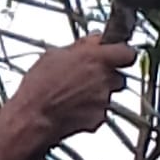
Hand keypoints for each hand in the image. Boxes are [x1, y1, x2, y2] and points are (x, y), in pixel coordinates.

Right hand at [14, 33, 135, 140]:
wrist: (32, 116)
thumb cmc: (39, 86)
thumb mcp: (54, 54)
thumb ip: (81, 46)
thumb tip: (94, 40)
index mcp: (96, 59)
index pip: (127, 52)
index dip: (121, 54)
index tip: (115, 54)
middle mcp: (104, 79)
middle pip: (118, 76)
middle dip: (107, 76)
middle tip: (88, 76)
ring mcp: (103, 100)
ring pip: (108, 94)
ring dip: (97, 93)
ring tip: (74, 94)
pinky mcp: (98, 118)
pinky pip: (100, 111)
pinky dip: (90, 109)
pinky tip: (72, 107)